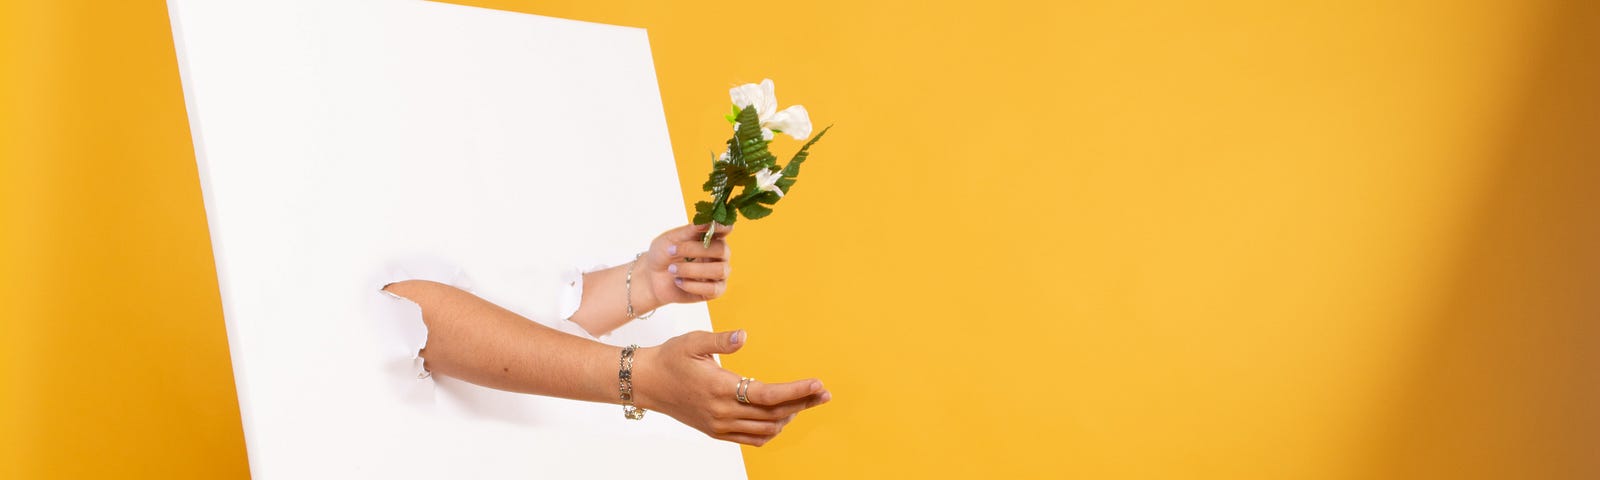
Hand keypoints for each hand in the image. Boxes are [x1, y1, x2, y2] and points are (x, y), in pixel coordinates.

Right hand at [632, 329, 830, 445]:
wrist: (646, 382)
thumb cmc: (670, 358)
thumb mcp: (693, 342)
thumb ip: (720, 340)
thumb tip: (743, 336)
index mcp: (720, 388)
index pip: (768, 395)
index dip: (797, 391)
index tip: (819, 384)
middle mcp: (722, 412)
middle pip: (773, 414)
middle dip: (803, 403)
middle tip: (824, 393)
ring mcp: (720, 426)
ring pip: (766, 429)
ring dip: (789, 417)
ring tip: (805, 402)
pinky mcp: (717, 432)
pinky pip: (752, 439)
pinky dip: (771, 430)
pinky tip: (782, 417)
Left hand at [639, 223, 733, 304]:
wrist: (651, 277)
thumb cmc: (664, 254)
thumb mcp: (672, 239)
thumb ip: (690, 230)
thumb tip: (707, 221)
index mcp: (712, 237)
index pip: (726, 229)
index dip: (722, 226)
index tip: (707, 225)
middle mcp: (720, 255)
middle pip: (722, 250)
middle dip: (694, 250)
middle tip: (672, 251)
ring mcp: (719, 273)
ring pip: (719, 270)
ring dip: (692, 269)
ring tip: (672, 269)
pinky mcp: (715, 291)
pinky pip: (712, 289)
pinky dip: (692, 285)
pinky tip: (678, 281)